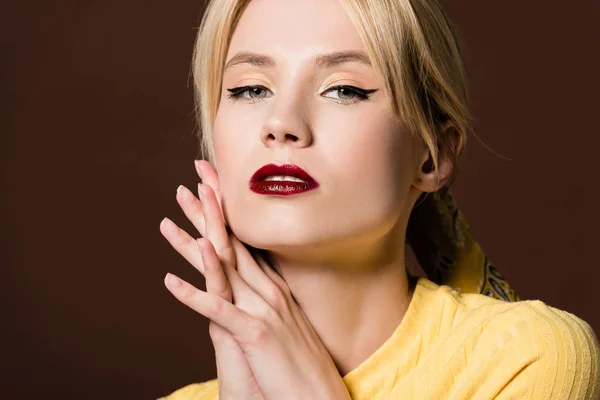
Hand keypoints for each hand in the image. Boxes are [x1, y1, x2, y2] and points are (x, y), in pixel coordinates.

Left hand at [160, 160, 350, 399]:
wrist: (321, 397)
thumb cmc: (301, 364)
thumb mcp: (286, 325)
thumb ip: (268, 303)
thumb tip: (255, 288)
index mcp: (274, 288)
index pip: (247, 241)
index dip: (229, 211)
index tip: (216, 184)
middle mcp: (269, 291)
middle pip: (233, 242)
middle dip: (212, 208)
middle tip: (195, 176)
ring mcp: (262, 310)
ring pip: (222, 268)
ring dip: (195, 239)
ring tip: (172, 214)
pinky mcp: (254, 334)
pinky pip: (217, 311)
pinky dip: (192, 295)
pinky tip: (168, 281)